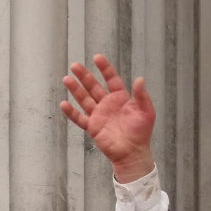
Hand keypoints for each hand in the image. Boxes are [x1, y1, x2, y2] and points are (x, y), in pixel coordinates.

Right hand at [61, 54, 155, 182]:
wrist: (133, 153)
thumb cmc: (142, 132)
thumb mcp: (147, 112)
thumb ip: (142, 96)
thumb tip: (140, 79)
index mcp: (121, 98)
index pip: (111, 80)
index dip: (105, 68)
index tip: (97, 57)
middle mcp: (107, 104)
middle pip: (94, 87)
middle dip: (85, 76)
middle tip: (75, 65)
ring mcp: (98, 115)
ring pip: (84, 99)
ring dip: (75, 89)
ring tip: (67, 79)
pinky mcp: (92, 127)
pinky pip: (79, 118)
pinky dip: (71, 112)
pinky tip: (64, 104)